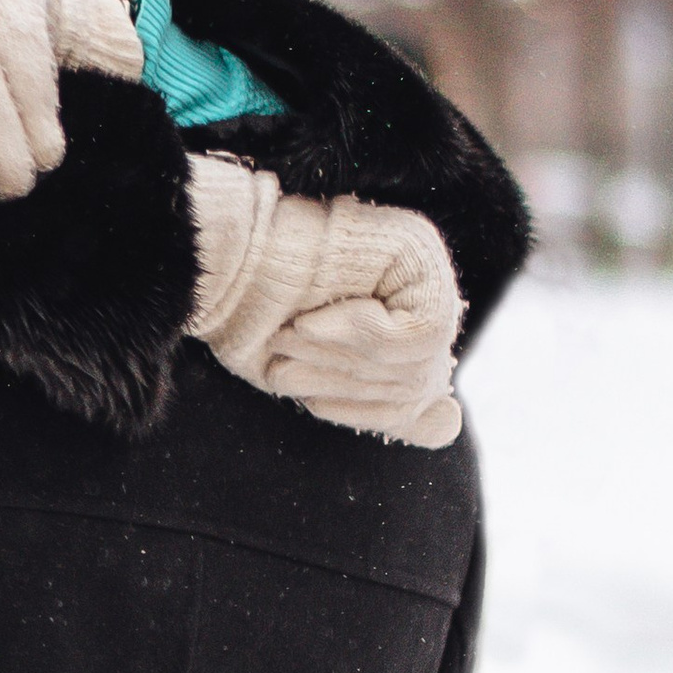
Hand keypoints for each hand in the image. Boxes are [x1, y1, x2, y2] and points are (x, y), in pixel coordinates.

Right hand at [186, 159, 463, 448]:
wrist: (219, 264)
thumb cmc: (254, 321)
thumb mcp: (320, 379)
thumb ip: (385, 406)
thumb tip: (452, 423)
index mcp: (401, 325)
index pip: (418, 394)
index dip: (365, 411)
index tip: (313, 404)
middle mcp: (421, 294)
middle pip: (421, 380)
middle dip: (346, 383)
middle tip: (288, 369)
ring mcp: (424, 266)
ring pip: (420, 360)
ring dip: (343, 359)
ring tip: (292, 338)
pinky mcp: (417, 249)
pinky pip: (418, 331)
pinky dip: (360, 336)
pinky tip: (313, 321)